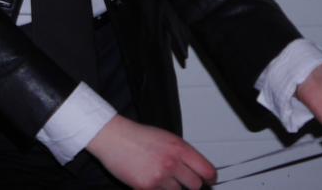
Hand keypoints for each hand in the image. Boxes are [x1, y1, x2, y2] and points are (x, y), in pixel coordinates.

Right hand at [87, 115, 216, 189]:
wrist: (112, 137)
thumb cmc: (136, 136)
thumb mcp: (165, 138)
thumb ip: (182, 154)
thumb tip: (197, 170)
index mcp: (179, 148)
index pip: (207, 171)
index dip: (209, 178)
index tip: (207, 180)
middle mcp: (172, 162)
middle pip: (195, 185)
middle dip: (188, 183)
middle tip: (179, 179)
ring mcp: (160, 176)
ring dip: (171, 187)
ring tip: (159, 175)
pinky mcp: (147, 187)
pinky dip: (156, 189)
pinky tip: (148, 178)